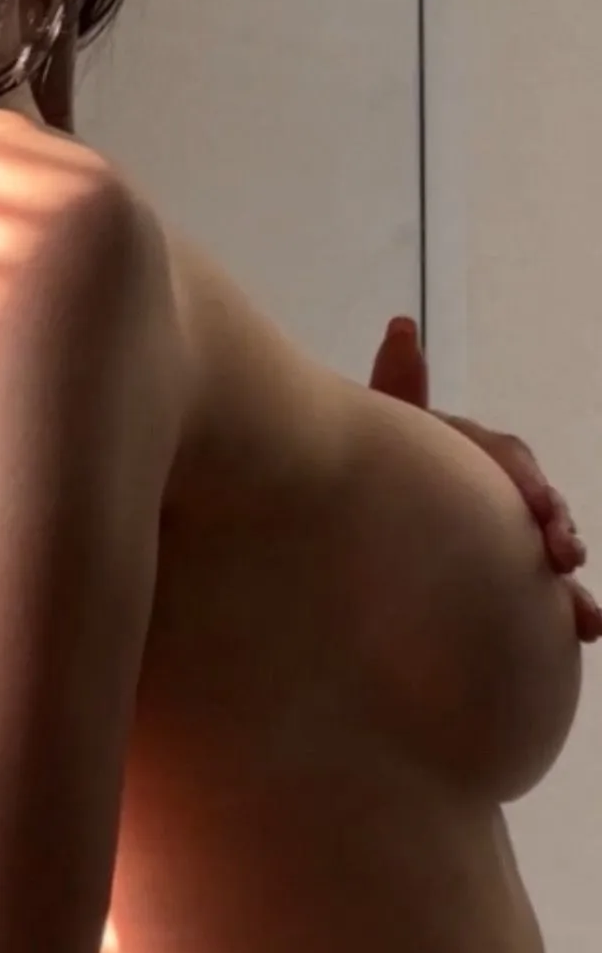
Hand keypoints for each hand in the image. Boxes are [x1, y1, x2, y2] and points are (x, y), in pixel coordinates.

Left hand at [370, 316, 601, 643]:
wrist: (372, 528)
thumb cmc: (382, 468)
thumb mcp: (389, 432)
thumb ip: (397, 387)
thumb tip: (402, 324)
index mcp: (477, 454)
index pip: (509, 459)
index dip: (523, 480)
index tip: (538, 507)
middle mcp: (502, 490)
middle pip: (540, 505)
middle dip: (556, 527)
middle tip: (562, 552)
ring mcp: (513, 532)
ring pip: (554, 546)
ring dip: (571, 572)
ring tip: (583, 606)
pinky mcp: (516, 573)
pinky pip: (552, 592)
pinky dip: (575, 608)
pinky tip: (588, 628)